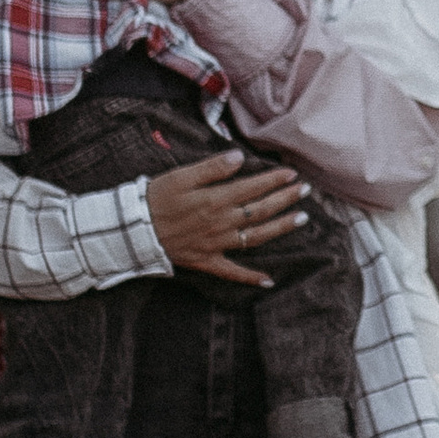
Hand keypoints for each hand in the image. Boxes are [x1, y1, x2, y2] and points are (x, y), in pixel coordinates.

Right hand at [146, 150, 307, 282]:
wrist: (133, 230)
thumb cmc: (155, 199)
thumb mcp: (181, 176)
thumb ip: (212, 167)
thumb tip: (240, 157)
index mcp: (215, 200)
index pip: (253, 188)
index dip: (275, 180)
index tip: (292, 174)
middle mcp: (221, 223)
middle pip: (261, 211)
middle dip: (286, 199)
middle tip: (305, 191)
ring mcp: (217, 245)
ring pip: (256, 237)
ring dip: (280, 228)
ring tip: (302, 219)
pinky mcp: (207, 261)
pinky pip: (233, 272)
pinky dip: (251, 277)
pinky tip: (269, 280)